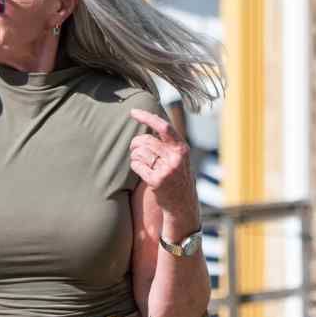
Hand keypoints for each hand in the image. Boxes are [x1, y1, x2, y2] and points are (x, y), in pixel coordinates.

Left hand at [128, 109, 200, 236]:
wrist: (182, 204)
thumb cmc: (177, 176)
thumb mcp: (179, 157)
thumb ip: (168, 142)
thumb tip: (150, 119)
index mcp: (181, 148)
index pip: (163, 127)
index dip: (147, 117)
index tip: (133, 112)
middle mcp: (175, 157)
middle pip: (145, 140)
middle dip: (135, 143)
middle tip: (135, 148)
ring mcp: (166, 170)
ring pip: (138, 152)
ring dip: (135, 156)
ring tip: (141, 162)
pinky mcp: (156, 181)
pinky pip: (136, 166)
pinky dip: (135, 166)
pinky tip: (142, 172)